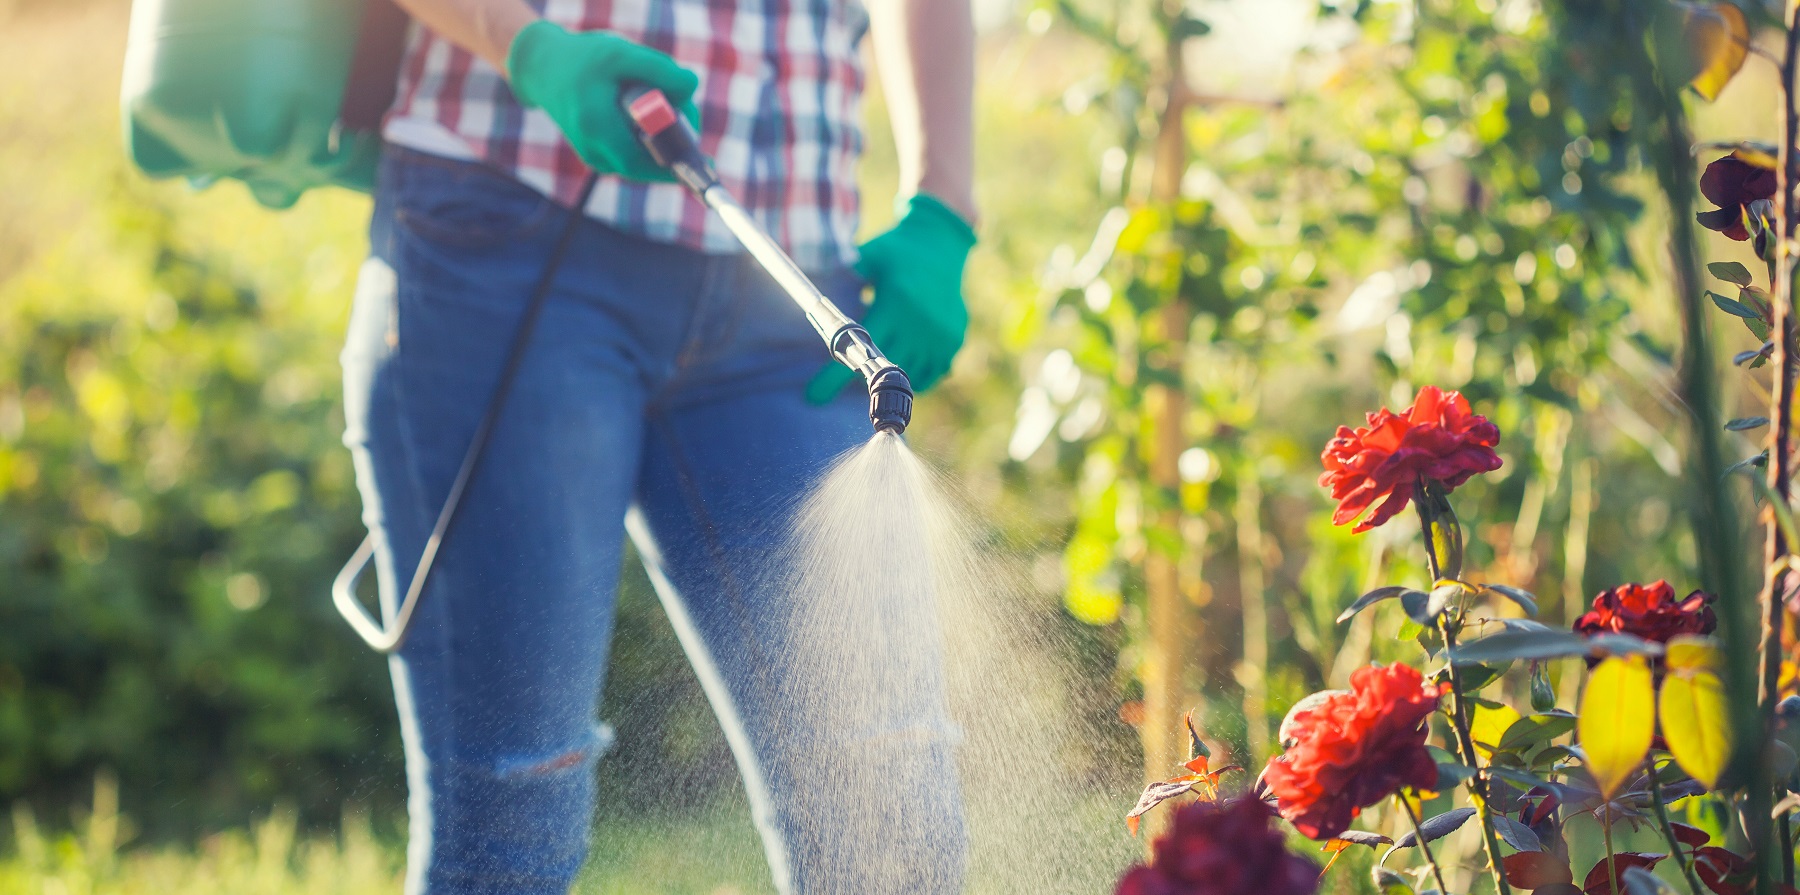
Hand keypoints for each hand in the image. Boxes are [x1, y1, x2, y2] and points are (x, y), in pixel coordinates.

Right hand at [505, 20, 699, 181]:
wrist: (543, 70)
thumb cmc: (583, 59)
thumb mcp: (621, 54)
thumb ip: (659, 69)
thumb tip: (692, 88)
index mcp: (597, 128)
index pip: (643, 164)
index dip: (676, 165)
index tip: (705, 162)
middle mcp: (594, 150)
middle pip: (649, 161)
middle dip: (675, 141)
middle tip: (688, 109)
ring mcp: (595, 157)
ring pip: (643, 158)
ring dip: (664, 137)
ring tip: (667, 101)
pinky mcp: (598, 156)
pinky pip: (634, 153)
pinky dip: (649, 137)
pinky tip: (648, 110)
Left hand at [806, 194, 976, 403]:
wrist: (942, 240)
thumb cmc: (898, 248)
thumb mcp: (870, 256)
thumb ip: (844, 275)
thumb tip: (812, 292)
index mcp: (894, 303)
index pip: (857, 347)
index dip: (833, 377)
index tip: (814, 395)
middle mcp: (918, 324)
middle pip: (881, 367)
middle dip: (860, 377)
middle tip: (845, 375)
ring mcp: (938, 335)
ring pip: (908, 375)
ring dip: (888, 376)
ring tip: (875, 369)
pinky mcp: (952, 340)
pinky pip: (932, 373)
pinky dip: (917, 376)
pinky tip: (903, 365)